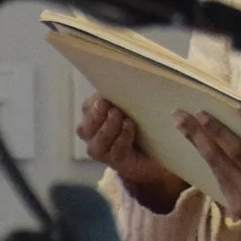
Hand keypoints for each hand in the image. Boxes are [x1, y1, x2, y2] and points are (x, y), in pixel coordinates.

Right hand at [78, 96, 188, 210]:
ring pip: (97, 140)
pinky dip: (121, 138)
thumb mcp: (132, 108)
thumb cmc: (141, 126)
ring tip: (119, 114)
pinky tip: (129, 126)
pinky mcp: (116, 161)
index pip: (88, 107)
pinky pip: (115, 150)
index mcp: (94, 119)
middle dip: (97, 113)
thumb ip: (125, 98)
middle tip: (108, 103)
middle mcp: (92, 136)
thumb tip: (126, 78)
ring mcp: (102, 151)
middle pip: (86, 125)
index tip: (107, 92)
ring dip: (108, 125)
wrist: (154, 154)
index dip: (95, 100)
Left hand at [173, 111, 240, 240]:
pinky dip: (211, 164)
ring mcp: (238, 204)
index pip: (236, 151)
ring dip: (199, 149)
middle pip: (216, 160)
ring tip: (185, 130)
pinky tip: (205, 152)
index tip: (201, 115)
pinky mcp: (235, 211)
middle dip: (196, 136)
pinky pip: (220, 183)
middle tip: (178, 116)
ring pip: (214, 171)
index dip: (217, 132)